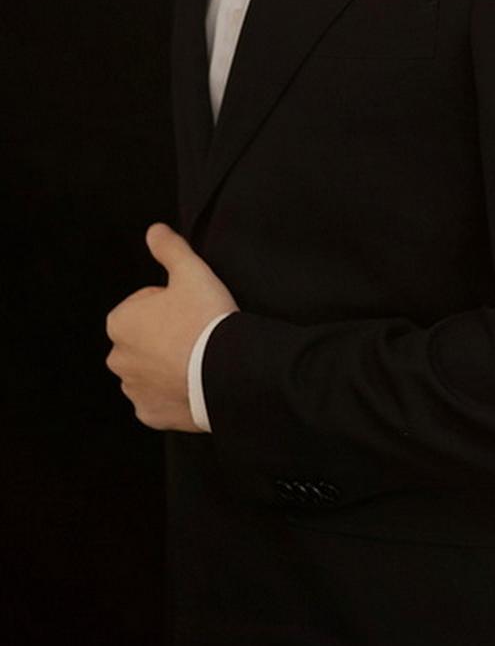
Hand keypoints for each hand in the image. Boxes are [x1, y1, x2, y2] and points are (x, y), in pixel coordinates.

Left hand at [105, 223, 237, 431]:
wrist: (226, 371)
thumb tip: (154, 231)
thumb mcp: (192, 272)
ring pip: (150, 371)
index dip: (171, 303)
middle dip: (164, 337)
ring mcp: (134, 390)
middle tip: (198, 333)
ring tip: (199, 359)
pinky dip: (173, 393)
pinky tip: (194, 383)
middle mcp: (118, 359)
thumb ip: (170, 248)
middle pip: (144, 340)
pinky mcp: (150, 414)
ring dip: (168, 366)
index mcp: (120, 322)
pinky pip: (160, 400)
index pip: (144, 306)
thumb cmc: (205, 319)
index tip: (192, 309)